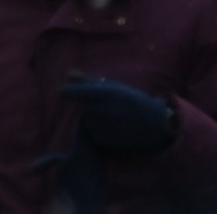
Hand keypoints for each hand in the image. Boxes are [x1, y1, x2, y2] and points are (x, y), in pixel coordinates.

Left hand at [59, 77, 174, 155]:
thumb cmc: (131, 100)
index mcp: (110, 93)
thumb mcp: (114, 87)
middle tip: (102, 109)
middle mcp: (110, 110)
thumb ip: (89, 81)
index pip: (81, 92)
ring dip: (93, 123)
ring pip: (88, 125)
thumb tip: (68, 75)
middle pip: (84, 111)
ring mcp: (113, 127)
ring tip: (108, 120)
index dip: (67, 92)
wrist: (156, 123)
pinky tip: (111, 130)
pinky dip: (99, 134)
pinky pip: (95, 137)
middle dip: (88, 110)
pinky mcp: (115, 142)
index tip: (60, 92)